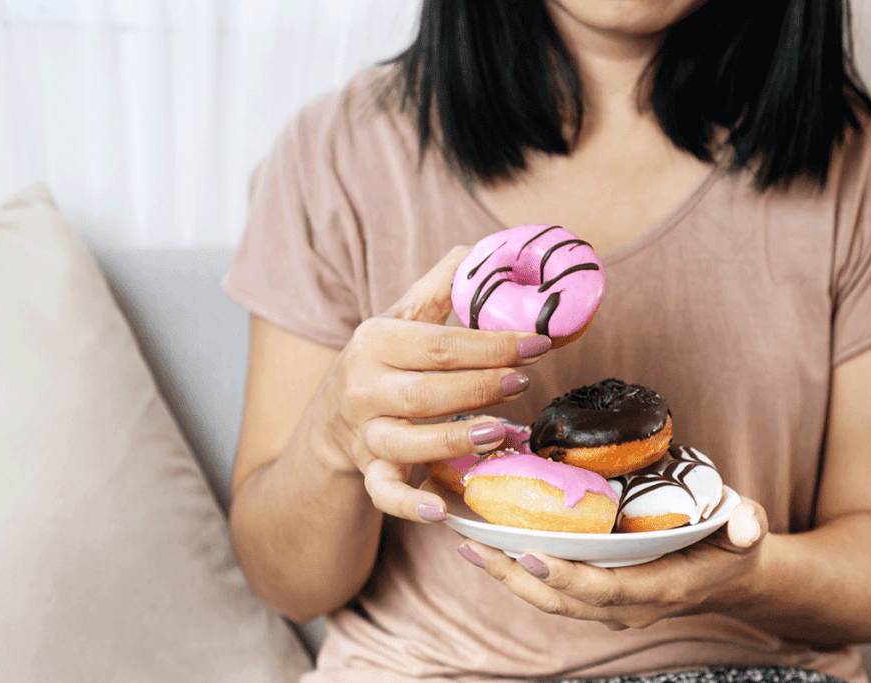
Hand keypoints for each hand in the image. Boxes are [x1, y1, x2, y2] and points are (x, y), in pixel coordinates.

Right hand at [314, 246, 551, 522]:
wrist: (331, 418)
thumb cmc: (382, 363)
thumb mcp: (402, 320)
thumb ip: (439, 287)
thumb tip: (482, 249)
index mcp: (375, 342)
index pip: (440, 344)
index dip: (492, 344)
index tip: (539, 342)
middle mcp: (364, 387)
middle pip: (429, 391)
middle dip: (482, 387)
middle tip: (523, 382)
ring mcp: (365, 433)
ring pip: (410, 439)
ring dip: (457, 439)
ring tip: (502, 432)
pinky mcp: (369, 471)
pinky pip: (384, 492)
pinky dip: (408, 504)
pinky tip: (439, 512)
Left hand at [456, 498, 767, 628]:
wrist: (728, 571)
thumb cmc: (732, 542)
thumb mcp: (747, 528)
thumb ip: (747, 523)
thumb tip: (748, 525)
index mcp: (659, 588)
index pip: (605, 591)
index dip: (568, 578)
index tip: (531, 556)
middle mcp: (628, 604)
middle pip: (562, 600)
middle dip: (515, 576)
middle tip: (475, 546)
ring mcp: (609, 602)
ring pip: (549, 597)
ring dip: (506, 573)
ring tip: (468, 544)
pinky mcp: (596, 591)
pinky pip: (551, 587)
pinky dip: (517, 568)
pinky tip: (487, 543)